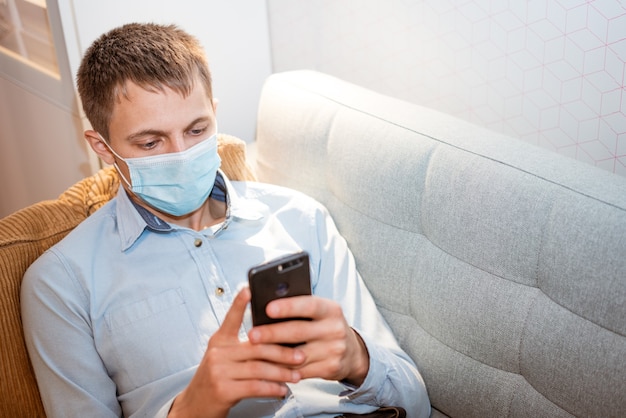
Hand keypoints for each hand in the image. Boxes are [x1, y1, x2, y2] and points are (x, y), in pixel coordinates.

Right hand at [168, 288, 303, 417]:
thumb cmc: (216, 379)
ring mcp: (219, 371)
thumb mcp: (223, 357)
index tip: (249, 288)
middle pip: (257, 347)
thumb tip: (274, 338)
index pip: (231, 317)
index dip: (240, 303)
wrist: (195, 406)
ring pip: (259, 368)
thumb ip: (243, 346)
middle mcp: (218, 352)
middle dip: (283, 351)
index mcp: (219, 340)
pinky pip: (255, 386)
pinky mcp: (223, 390)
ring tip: (296, 375)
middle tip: (301, 355)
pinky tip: (282, 389)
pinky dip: (272, 388)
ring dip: (281, 373)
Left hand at [248, 296, 369, 385]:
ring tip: (254, 353)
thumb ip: (299, 309)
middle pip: (298, 331)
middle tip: (252, 335)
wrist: (352, 352)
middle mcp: (335, 328)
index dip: (288, 307)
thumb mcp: (319, 313)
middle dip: (272, 333)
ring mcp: (334, 350)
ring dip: (272, 355)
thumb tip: (266, 308)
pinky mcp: (330, 368)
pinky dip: (282, 370)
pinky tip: (268, 367)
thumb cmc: (325, 326)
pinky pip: (300, 371)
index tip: (268, 308)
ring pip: (297, 355)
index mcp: (331, 309)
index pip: (309, 305)